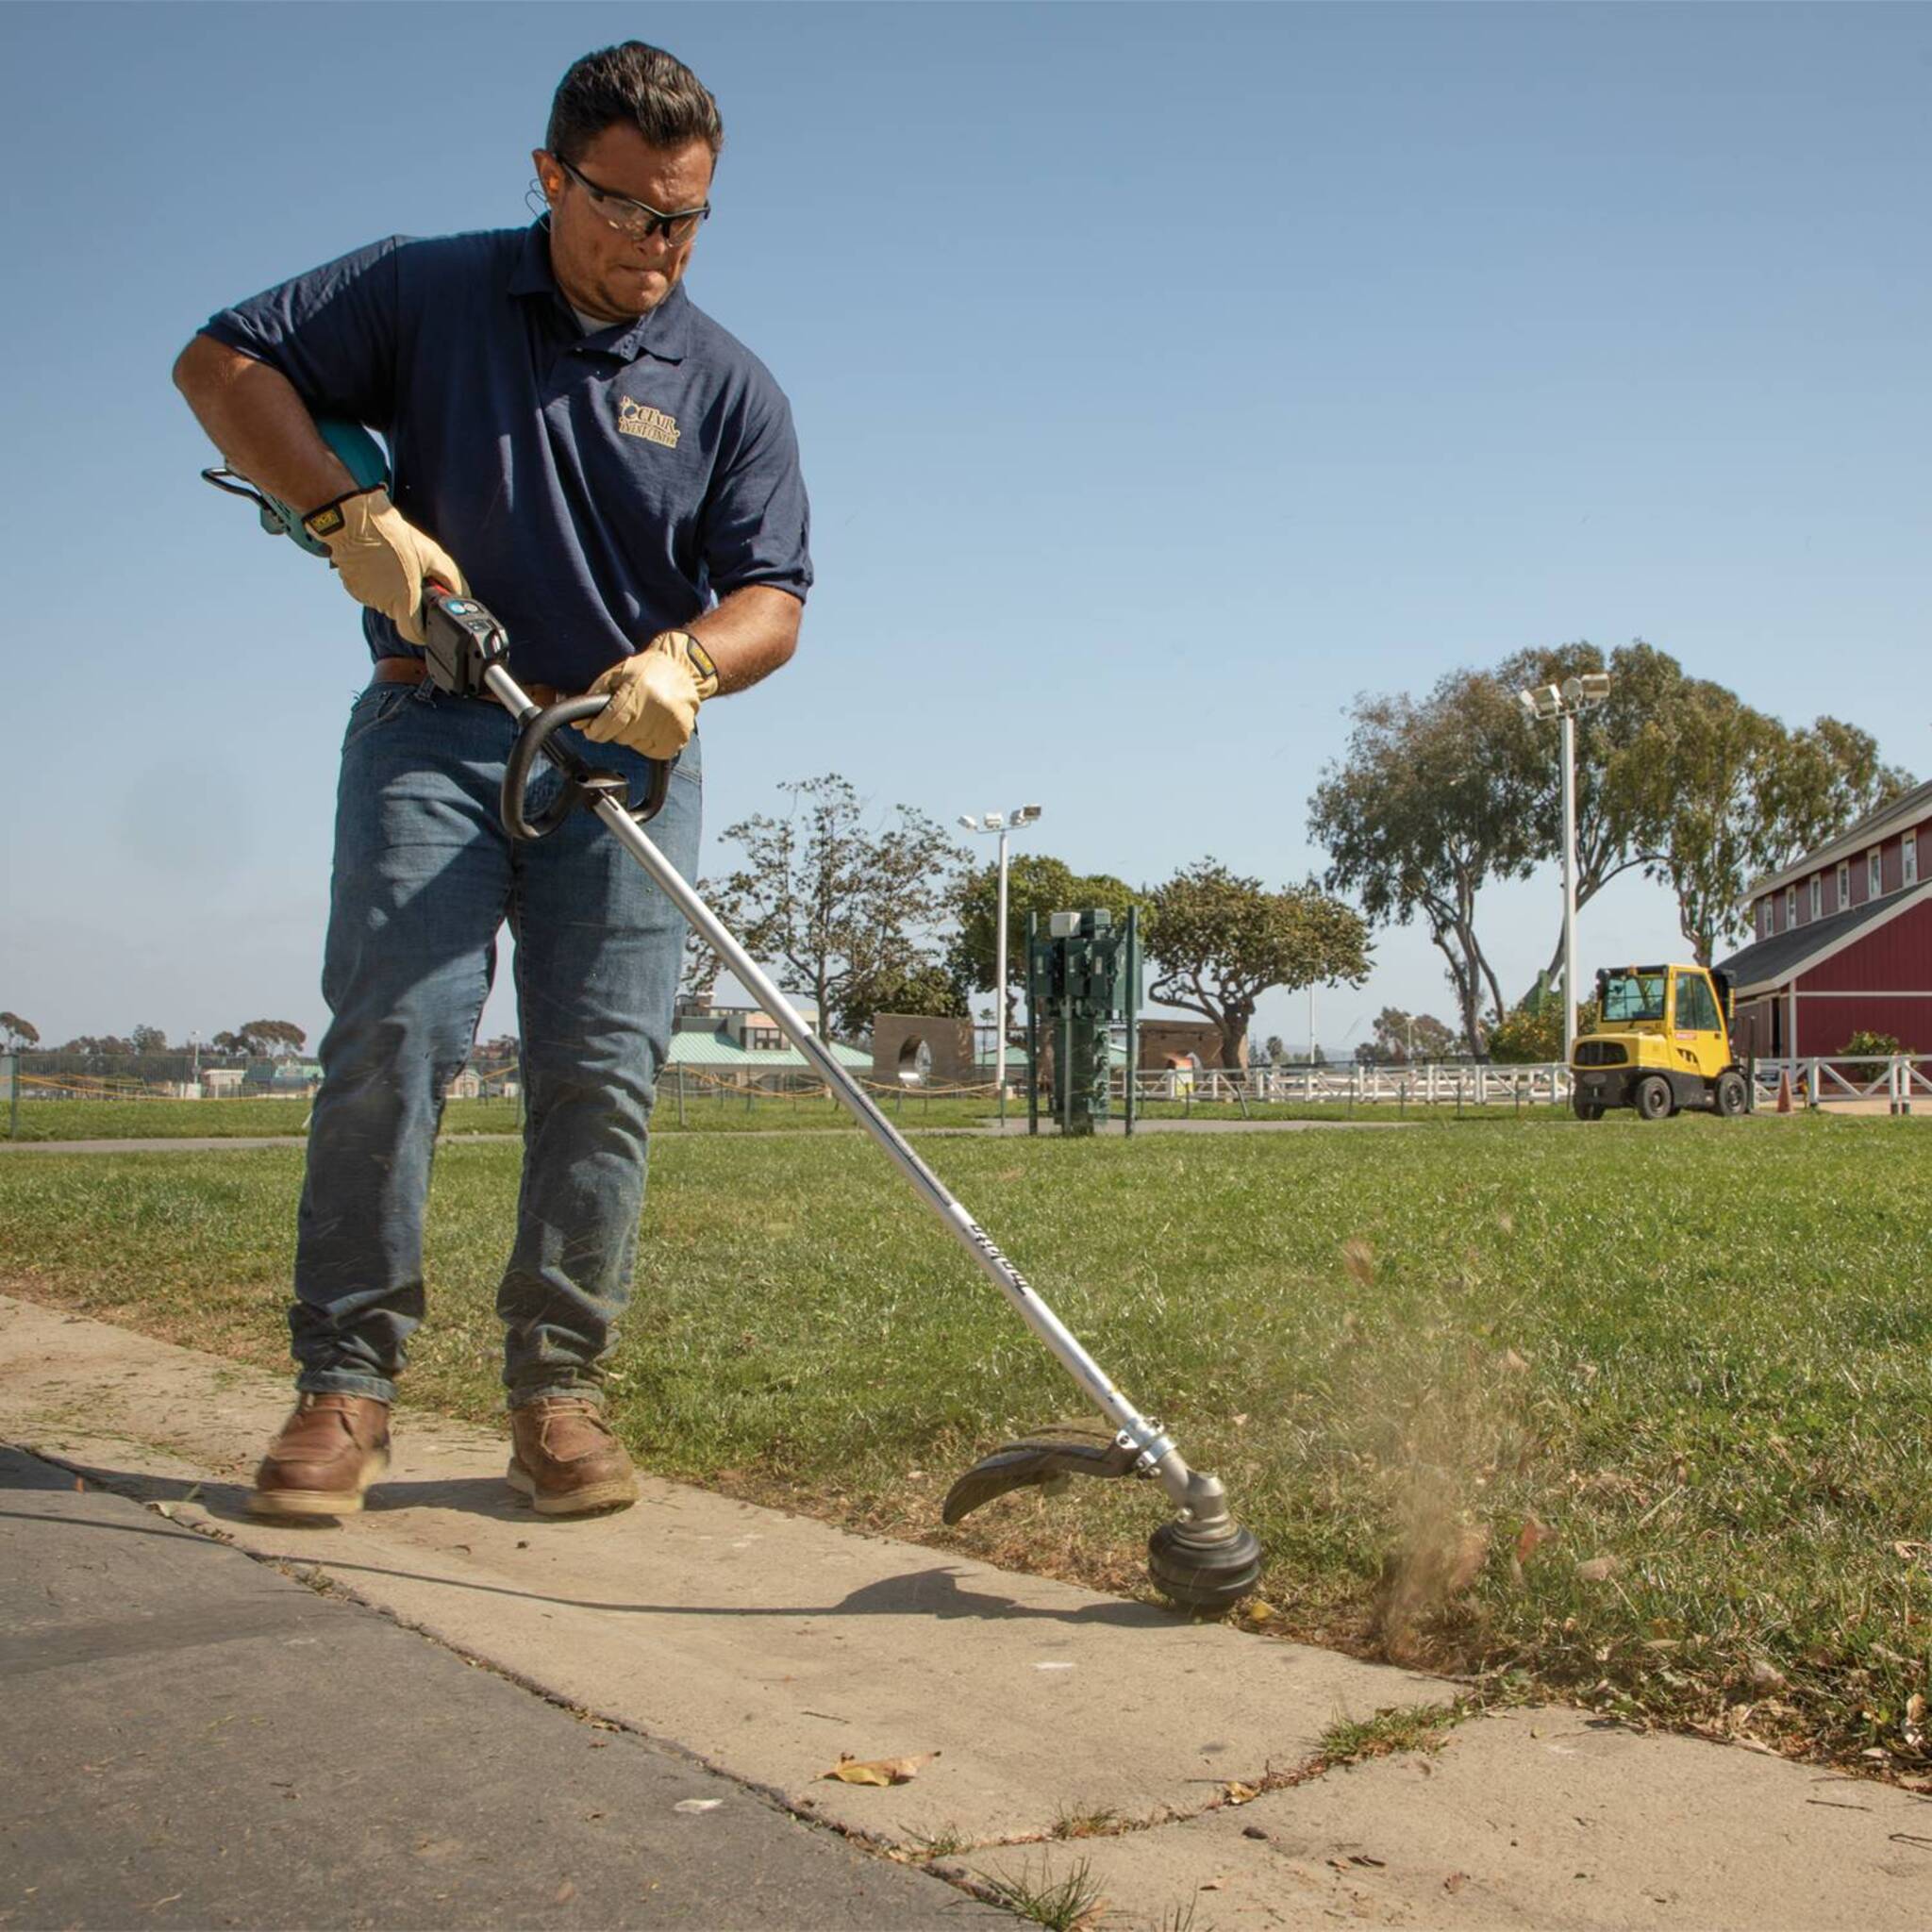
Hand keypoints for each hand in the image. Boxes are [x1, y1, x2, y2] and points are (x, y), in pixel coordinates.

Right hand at [302, 488, 468, 645]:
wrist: (356, 521)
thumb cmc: (393, 536)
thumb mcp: (432, 555)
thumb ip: (451, 579)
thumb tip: (461, 594)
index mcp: (404, 600)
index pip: (414, 634)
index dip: (424, 630)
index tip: (428, 621)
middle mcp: (382, 604)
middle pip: (401, 614)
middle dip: (410, 601)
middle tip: (414, 578)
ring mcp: (365, 596)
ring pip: (385, 602)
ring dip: (393, 590)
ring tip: (396, 565)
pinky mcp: (352, 587)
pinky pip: (370, 592)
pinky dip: (377, 583)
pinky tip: (381, 564)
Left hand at [582, 631, 718, 760]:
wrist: (683, 668)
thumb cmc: (648, 669)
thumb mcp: (617, 673)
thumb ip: (595, 695)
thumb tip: (579, 723)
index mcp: (637, 690)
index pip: (609, 722)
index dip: (596, 730)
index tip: (593, 730)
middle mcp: (655, 707)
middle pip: (622, 736)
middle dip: (616, 729)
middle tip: (625, 715)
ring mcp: (670, 724)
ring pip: (637, 745)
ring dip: (633, 736)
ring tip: (642, 718)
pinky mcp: (680, 735)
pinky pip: (655, 752)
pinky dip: (649, 745)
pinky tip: (652, 730)